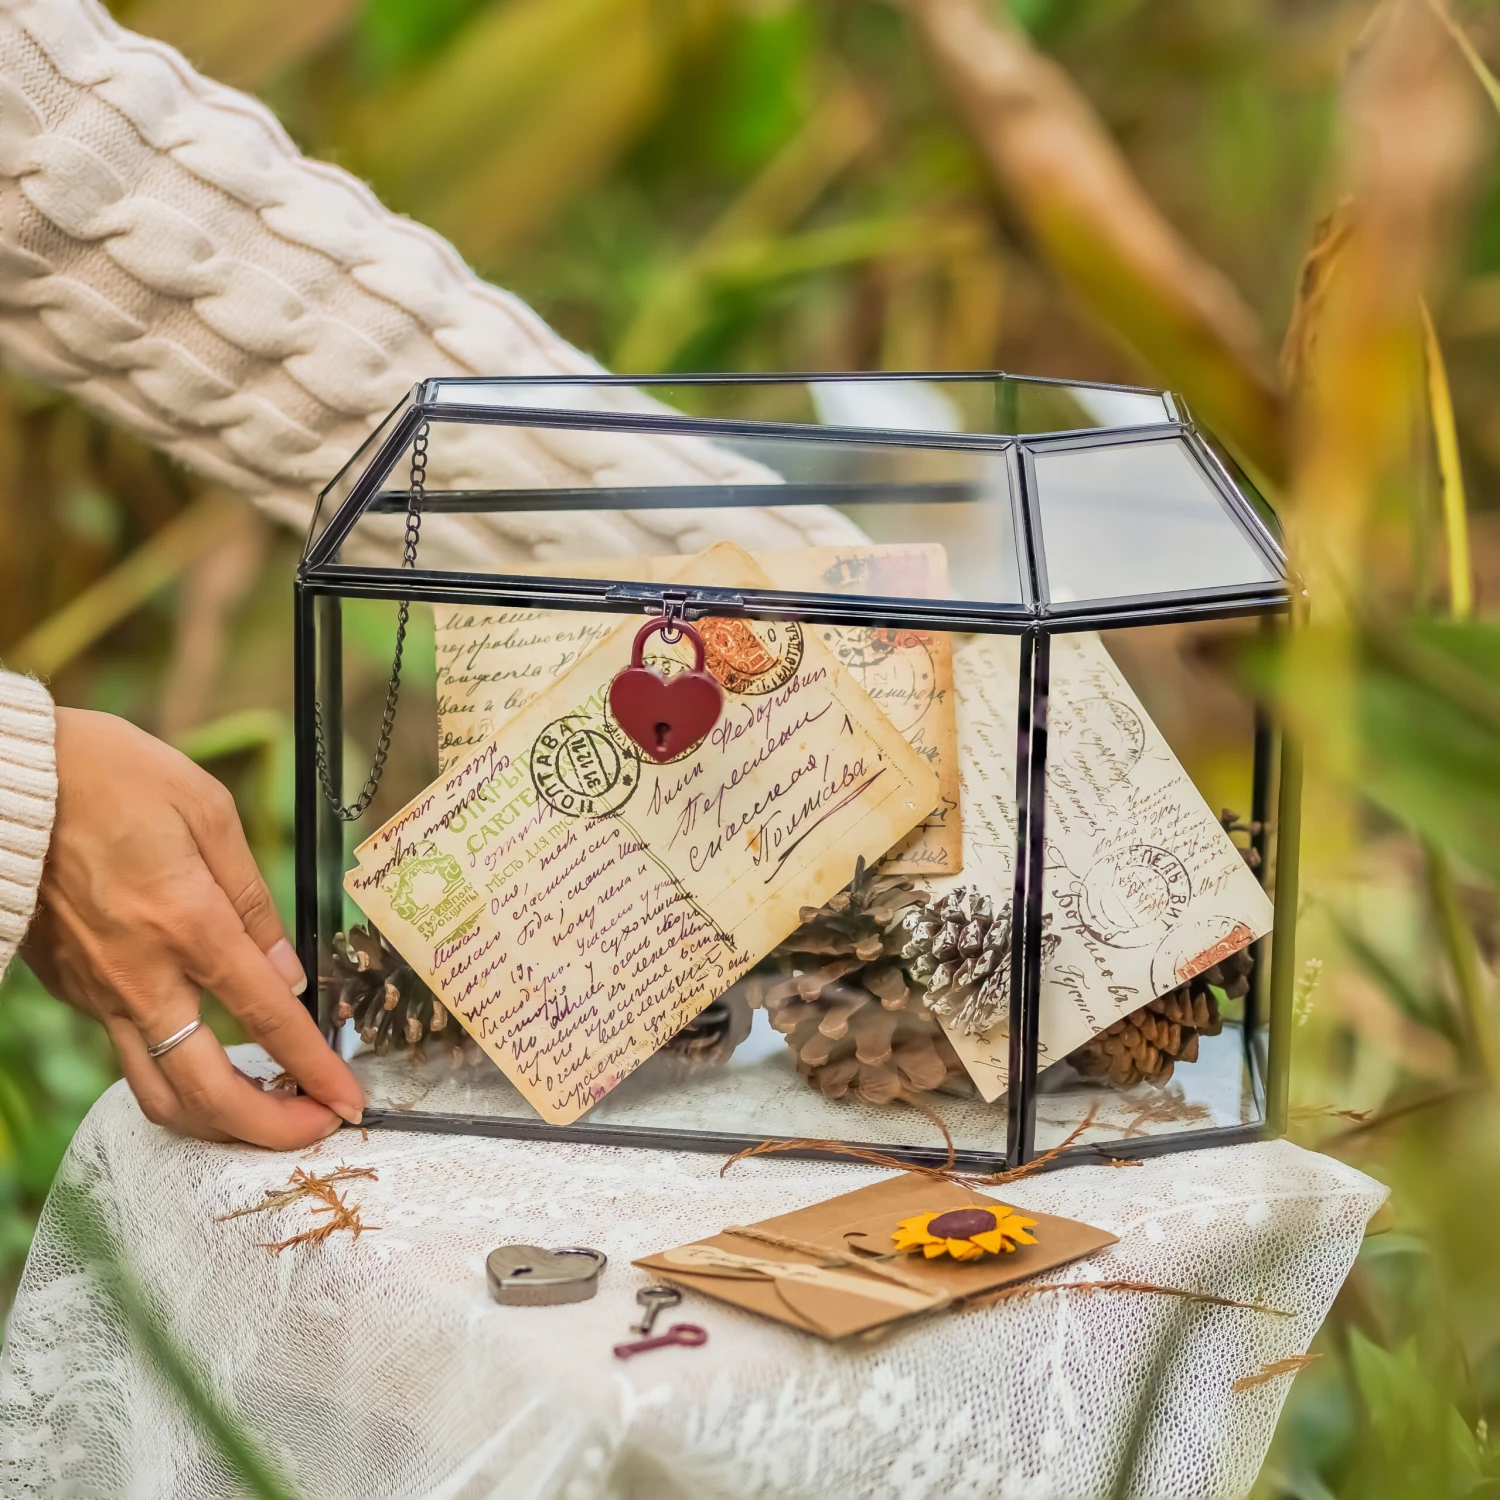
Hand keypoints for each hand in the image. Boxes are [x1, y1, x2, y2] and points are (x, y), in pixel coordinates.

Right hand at [22, 708, 362, 1146]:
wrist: (10, 780)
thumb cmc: (114, 777)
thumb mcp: (207, 812)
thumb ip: (253, 900)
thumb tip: (288, 972)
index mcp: (188, 925)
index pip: (267, 1020)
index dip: (315, 1069)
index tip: (349, 1100)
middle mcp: (141, 975)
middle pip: (205, 1092)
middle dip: (269, 1128)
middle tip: (316, 1128)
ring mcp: (98, 991)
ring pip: (156, 1092)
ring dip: (218, 1118)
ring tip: (269, 1109)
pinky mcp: (71, 990)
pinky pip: (129, 1051)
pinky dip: (176, 1074)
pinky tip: (211, 1052)